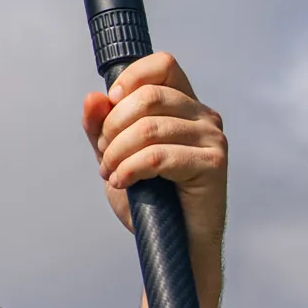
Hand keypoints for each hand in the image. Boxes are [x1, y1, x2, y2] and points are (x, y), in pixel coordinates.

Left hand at [80, 53, 226, 246]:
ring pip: (149, 128)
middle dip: (113, 126)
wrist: (172, 243)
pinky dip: (130, 168)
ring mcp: (213, 138)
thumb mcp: (114, 154)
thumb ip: (100, 125)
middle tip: (105, 154)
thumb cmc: (148, 197)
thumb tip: (94, 97)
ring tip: (111, 172)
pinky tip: (123, 182)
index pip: (162, 64)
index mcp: (184, 103)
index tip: (111, 106)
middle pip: (148, 96)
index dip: (130, 79)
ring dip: (117, 152)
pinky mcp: (213, 164)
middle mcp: (204, 115)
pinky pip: (158, 156)